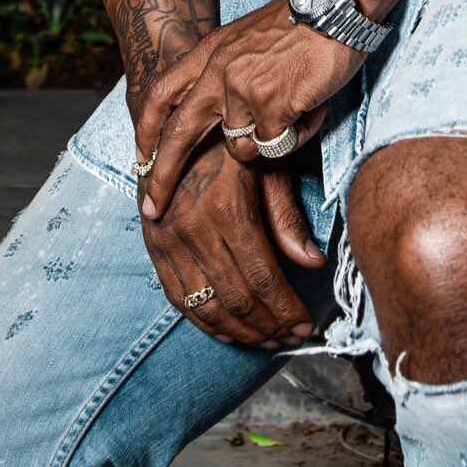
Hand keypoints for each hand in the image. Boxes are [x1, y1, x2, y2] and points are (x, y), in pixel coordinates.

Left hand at [134, 0, 360, 219]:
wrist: (334, 5)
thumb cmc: (300, 25)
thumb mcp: (245, 40)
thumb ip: (225, 71)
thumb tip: (217, 115)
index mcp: (209, 51)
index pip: (161, 92)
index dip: (146, 128)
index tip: (139, 157)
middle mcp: (218, 69)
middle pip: (179, 134)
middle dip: (163, 175)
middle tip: (153, 206)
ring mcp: (242, 88)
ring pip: (240, 148)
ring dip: (268, 142)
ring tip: (295, 112)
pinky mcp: (271, 105)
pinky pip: (275, 146)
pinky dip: (296, 136)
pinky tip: (311, 109)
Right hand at [141, 137, 324, 346]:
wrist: (172, 125)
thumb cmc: (228, 144)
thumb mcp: (265, 166)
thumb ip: (286, 216)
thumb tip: (313, 262)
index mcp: (225, 207)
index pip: (263, 278)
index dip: (288, 310)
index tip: (308, 325)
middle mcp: (192, 229)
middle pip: (237, 299)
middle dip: (270, 327)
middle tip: (294, 338)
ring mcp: (167, 241)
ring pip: (207, 307)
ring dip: (242, 333)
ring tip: (269, 341)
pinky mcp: (153, 247)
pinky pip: (179, 300)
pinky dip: (207, 323)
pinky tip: (231, 332)